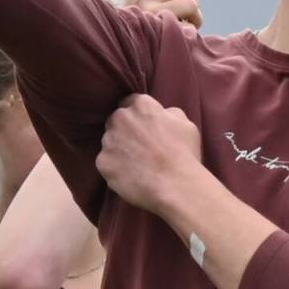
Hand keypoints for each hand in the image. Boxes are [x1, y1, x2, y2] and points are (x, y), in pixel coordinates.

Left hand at [96, 94, 201, 216]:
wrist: (174, 185)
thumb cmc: (184, 154)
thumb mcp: (186, 125)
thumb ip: (169, 113)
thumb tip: (162, 114)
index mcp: (141, 105)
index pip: (130, 102)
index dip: (137, 116)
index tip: (143, 127)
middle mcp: (120, 118)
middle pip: (117, 121)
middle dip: (125, 131)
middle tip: (140, 147)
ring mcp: (108, 140)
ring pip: (109, 142)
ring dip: (119, 149)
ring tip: (136, 164)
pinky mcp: (102, 162)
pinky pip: (106, 163)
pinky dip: (115, 168)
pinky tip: (130, 176)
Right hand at [124, 0, 202, 27]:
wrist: (125, 56)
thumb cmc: (141, 27)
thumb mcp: (141, 2)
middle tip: (180, 12)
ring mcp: (153, 14)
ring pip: (192, 3)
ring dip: (194, 15)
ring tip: (181, 24)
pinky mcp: (165, 31)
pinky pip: (193, 22)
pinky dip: (192, 28)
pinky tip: (180, 34)